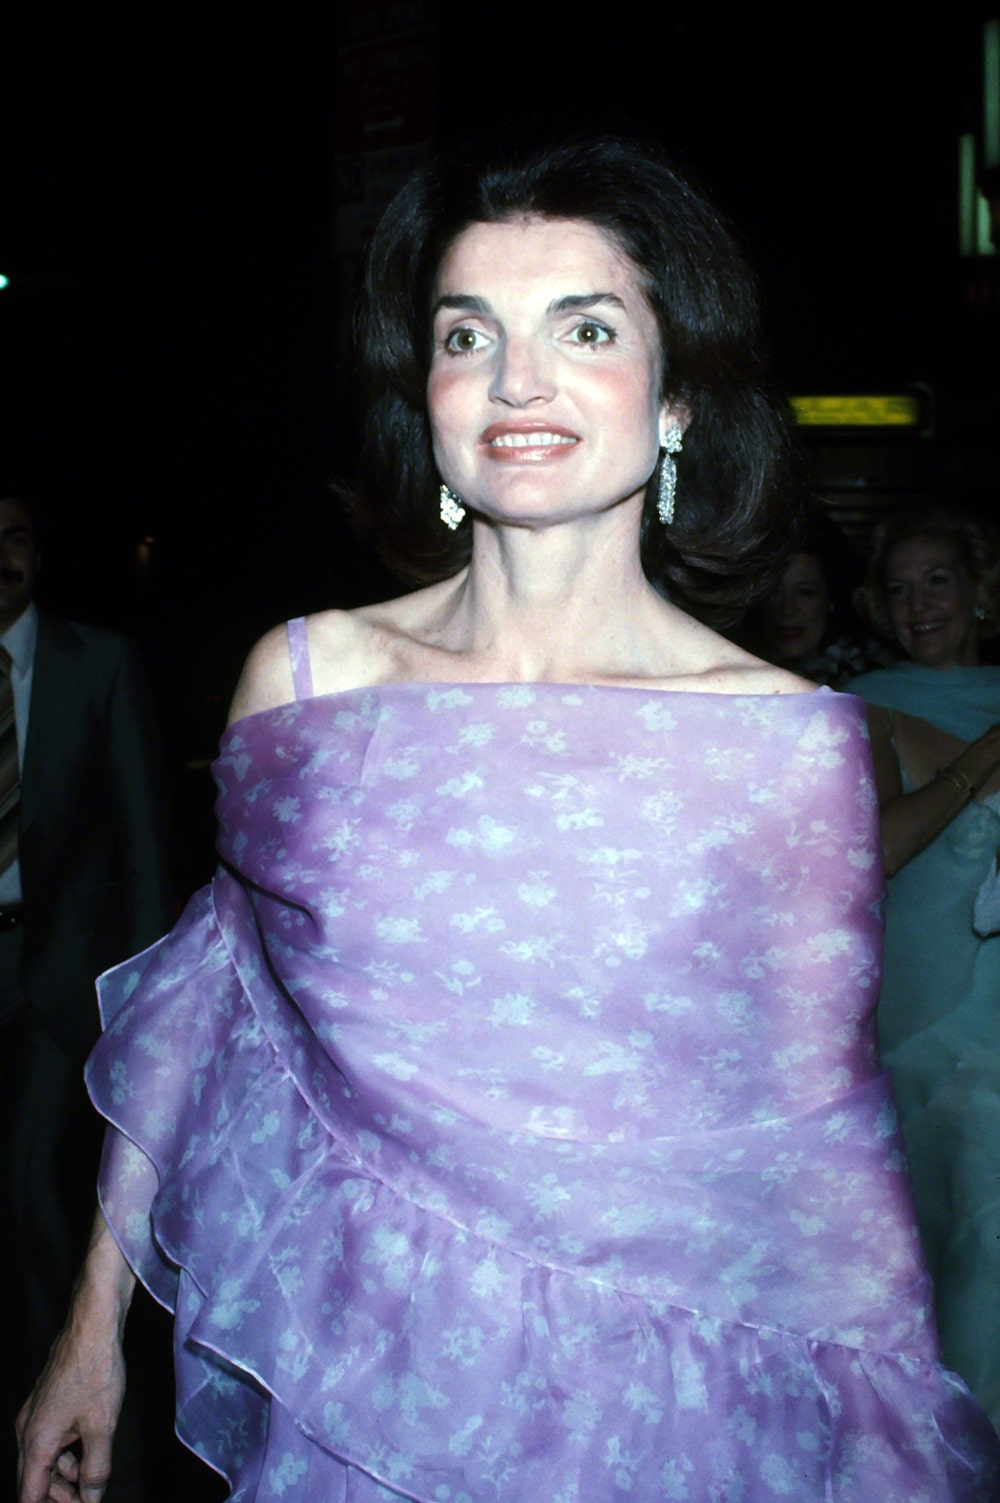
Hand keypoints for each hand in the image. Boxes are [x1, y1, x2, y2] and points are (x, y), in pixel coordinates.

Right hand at [16, 1316, 124, 1502]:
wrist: (92, 1327)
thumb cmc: (96, 1372)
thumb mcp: (102, 1426)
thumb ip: (96, 1469)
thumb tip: (91, 1499)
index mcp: (36, 1442)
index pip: (29, 1495)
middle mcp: (27, 1431)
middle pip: (33, 1481)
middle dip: (57, 1497)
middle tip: (87, 1500)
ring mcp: (35, 1417)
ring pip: (43, 1461)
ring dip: (65, 1476)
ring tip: (92, 1482)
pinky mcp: (47, 1405)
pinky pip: (50, 1442)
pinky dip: (67, 1454)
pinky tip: (89, 1453)